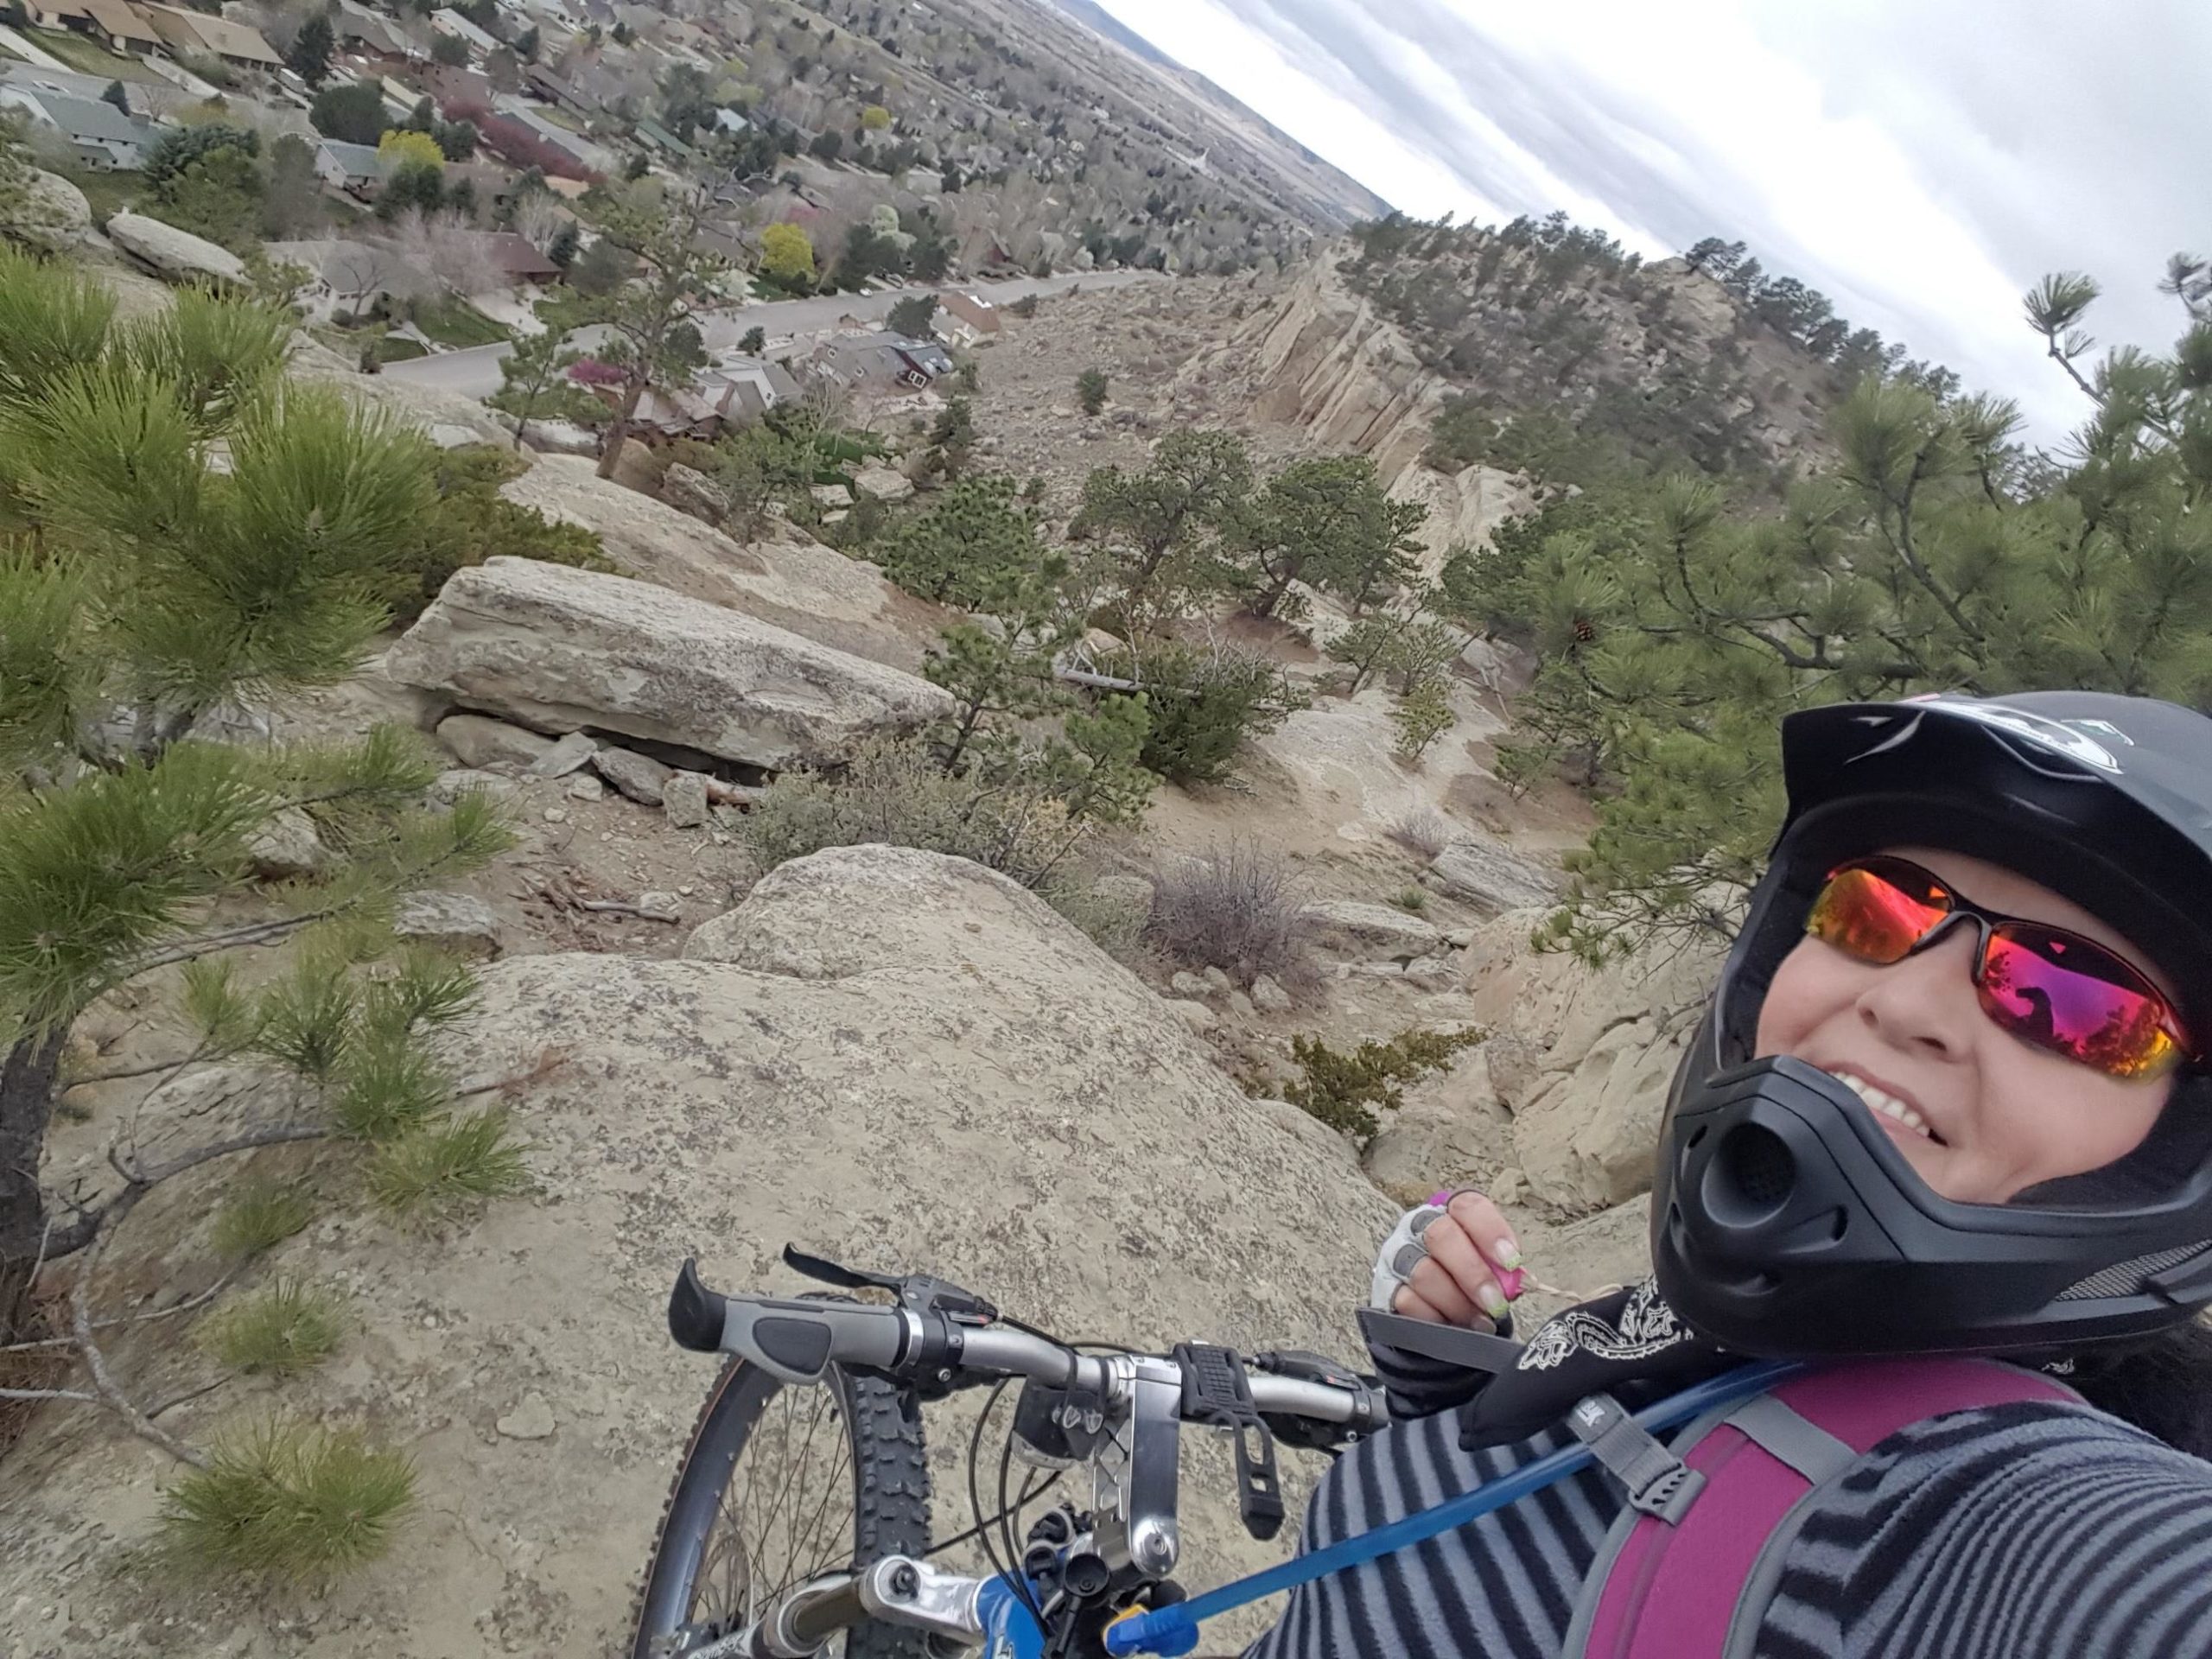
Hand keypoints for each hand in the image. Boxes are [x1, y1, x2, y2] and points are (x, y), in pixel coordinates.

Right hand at [1393, 1191, 1524, 1329]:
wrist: (1441, 1310)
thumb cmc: (1470, 1282)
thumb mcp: (1491, 1270)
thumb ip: (1502, 1270)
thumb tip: (1516, 1280)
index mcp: (1450, 1212)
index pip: (1467, 1206)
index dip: (1491, 1232)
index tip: (1511, 1262)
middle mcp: (1418, 1226)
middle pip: (1440, 1235)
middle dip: (1473, 1273)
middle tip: (1495, 1302)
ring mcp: (1397, 1255)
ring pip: (1424, 1273)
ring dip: (1457, 1302)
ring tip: (1479, 1321)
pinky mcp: (1385, 1287)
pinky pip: (1408, 1301)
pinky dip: (1436, 1318)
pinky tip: (1453, 1326)